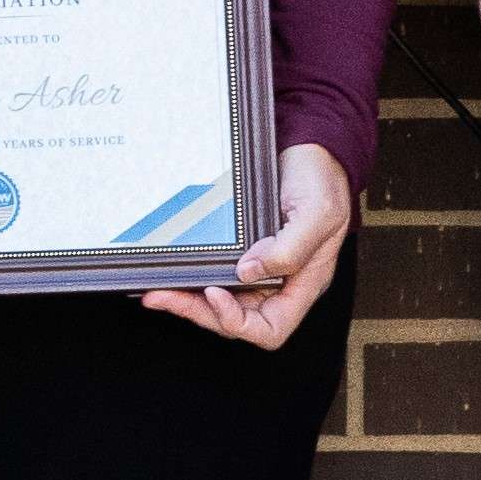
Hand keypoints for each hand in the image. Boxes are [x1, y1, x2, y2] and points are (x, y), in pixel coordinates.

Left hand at [150, 139, 350, 347]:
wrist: (313, 150)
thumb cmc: (323, 181)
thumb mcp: (317, 213)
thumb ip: (289, 249)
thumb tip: (248, 272)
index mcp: (303, 283)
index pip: (271, 329)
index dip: (238, 322)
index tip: (214, 294)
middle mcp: (280, 283)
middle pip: (237, 318)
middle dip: (199, 312)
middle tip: (163, 296)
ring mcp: (260, 269)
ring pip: (221, 301)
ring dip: (188, 300)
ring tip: (157, 291)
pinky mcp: (243, 251)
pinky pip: (216, 274)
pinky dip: (193, 278)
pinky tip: (171, 272)